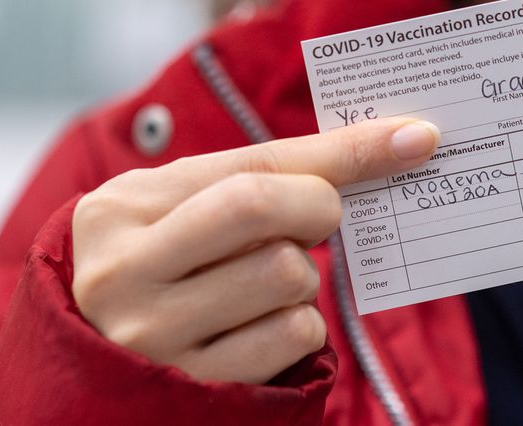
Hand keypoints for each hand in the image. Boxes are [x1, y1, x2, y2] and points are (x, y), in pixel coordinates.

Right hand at [71, 117, 439, 383]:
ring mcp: (153, 336)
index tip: (411, 139)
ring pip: (287, 274)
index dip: (342, 152)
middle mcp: (124, 271)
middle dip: (317, 207)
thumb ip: (283, 170)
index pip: (252, 166)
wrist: (112, 357)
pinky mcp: (194, 386)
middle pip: (260, 208)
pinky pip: (293, 335)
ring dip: (303, 275)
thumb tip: (407, 138)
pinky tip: (266, 324)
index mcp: (123, 208)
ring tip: (268, 280)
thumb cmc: (172, 260)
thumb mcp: (197, 205)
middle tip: (319, 217)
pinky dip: (302, 324)